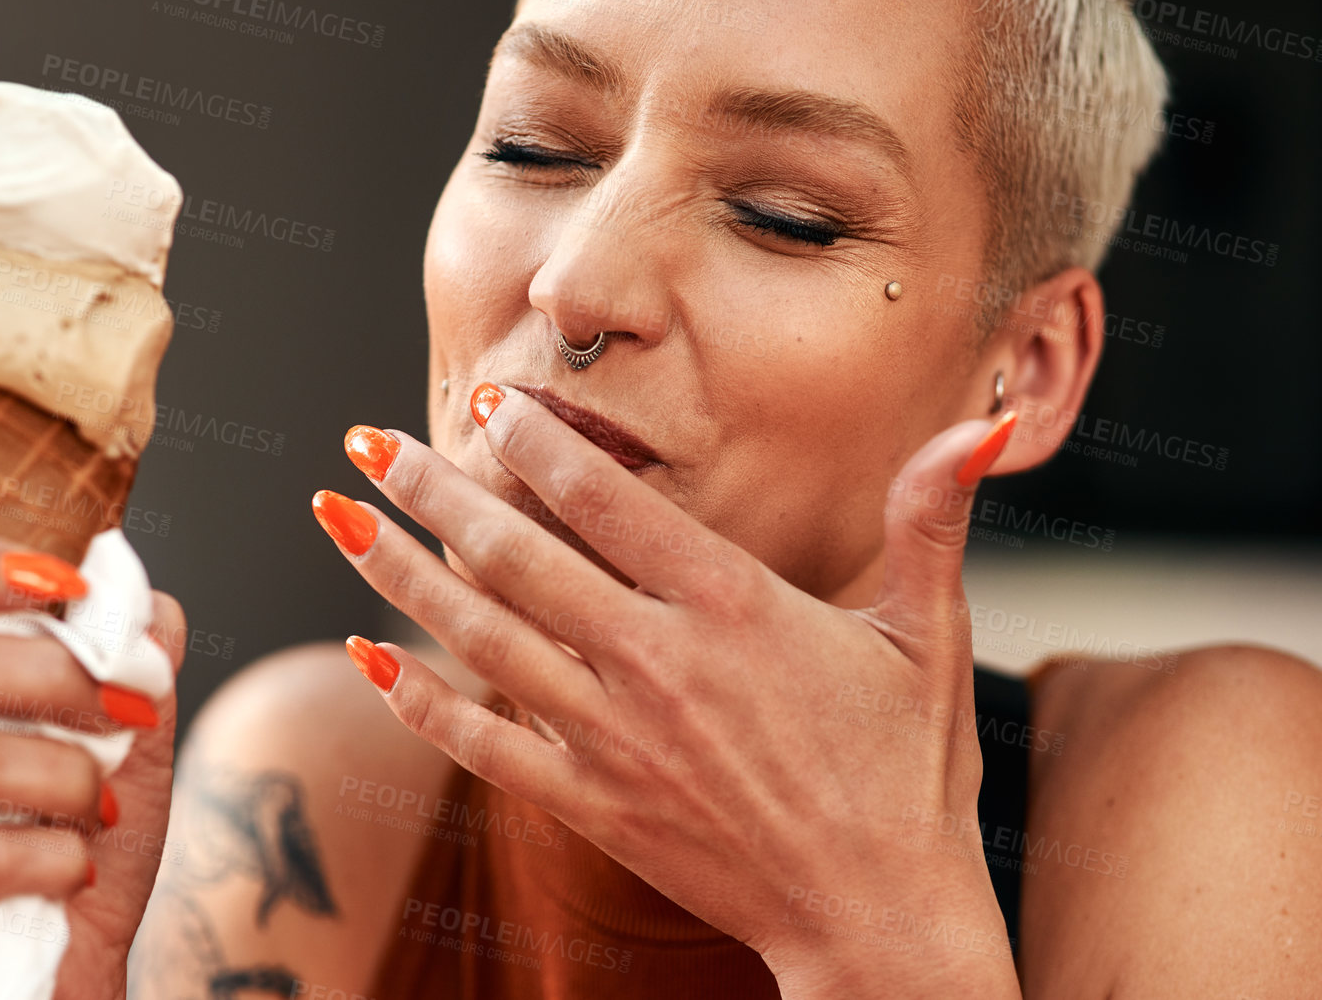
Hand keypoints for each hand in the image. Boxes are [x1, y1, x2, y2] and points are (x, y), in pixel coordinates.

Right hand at [0, 533, 186, 999]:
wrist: (80, 950)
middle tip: (130, 706)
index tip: (66, 582)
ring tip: (105, 801)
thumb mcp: (125, 723)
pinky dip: (57, 854)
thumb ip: (134, 651)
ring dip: (64, 771)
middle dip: (53, 674)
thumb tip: (144, 605)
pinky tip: (78, 864)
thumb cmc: (85, 824)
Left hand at [312, 384, 1021, 998]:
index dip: (536, 446)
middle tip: (366, 441)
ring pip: (482, 637)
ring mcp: (616, 738)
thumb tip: (986, 421)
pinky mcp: (594, 806)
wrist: (878, 919)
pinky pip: (485, 745)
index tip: (488, 402)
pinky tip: (366, 655)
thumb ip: (935, 519)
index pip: (608, 501)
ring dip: (399, 572)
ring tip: (336, 515)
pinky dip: (420, 701)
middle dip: (431, 489)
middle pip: (516, 556)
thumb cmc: (908, 774)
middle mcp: (659, 662)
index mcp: (735, 605)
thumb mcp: (930, 636)